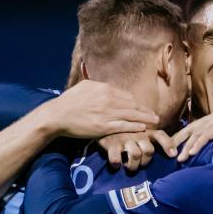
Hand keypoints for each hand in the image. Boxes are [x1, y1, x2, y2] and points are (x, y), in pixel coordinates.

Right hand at [38, 80, 157, 138]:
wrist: (57, 115)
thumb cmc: (69, 101)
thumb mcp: (84, 87)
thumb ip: (98, 85)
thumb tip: (107, 86)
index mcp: (104, 88)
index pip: (126, 95)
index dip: (136, 102)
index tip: (143, 106)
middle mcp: (108, 99)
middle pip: (132, 105)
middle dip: (145, 110)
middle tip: (155, 115)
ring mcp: (107, 113)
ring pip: (131, 115)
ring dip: (145, 118)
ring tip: (154, 121)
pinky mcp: (104, 126)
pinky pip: (123, 126)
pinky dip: (135, 126)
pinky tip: (143, 128)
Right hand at [98, 130, 176, 171]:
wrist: (101, 121)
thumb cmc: (124, 131)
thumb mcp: (138, 131)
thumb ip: (151, 139)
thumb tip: (170, 152)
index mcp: (145, 131)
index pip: (160, 135)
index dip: (168, 144)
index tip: (173, 155)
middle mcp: (136, 134)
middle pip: (148, 150)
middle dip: (146, 161)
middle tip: (139, 165)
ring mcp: (124, 138)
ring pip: (136, 155)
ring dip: (133, 166)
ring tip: (129, 167)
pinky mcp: (110, 144)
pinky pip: (116, 158)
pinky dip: (117, 164)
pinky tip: (117, 166)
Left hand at [172, 111, 212, 161]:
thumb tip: (207, 151)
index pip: (194, 127)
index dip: (182, 137)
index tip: (172, 148)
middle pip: (192, 128)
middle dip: (179, 141)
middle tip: (168, 152)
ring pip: (198, 132)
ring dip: (187, 147)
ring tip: (180, 158)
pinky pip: (207, 134)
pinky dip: (198, 144)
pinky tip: (192, 152)